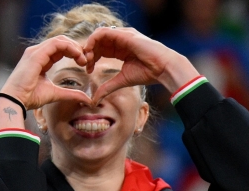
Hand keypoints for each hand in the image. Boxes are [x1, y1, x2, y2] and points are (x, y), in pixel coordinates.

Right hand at [0, 35, 92, 109]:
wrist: (16, 101)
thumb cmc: (30, 97)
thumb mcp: (55, 93)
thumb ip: (70, 94)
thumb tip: (86, 99)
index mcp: (40, 59)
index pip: (60, 49)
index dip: (74, 53)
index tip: (84, 64)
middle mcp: (37, 52)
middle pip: (62, 41)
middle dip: (76, 48)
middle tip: (86, 60)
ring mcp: (35, 52)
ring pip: (60, 40)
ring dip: (75, 47)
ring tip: (83, 58)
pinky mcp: (36, 54)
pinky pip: (57, 44)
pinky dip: (70, 47)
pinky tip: (77, 56)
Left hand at [83, 26, 198, 101]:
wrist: (163, 68)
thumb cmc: (147, 73)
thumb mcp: (121, 80)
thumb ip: (106, 87)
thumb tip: (94, 100)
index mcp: (120, 49)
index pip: (100, 48)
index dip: (91, 58)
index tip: (88, 70)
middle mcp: (121, 40)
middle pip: (97, 41)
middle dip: (88, 52)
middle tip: (86, 65)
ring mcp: (123, 36)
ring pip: (98, 35)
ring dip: (89, 46)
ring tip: (88, 60)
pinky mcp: (124, 35)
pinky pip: (103, 32)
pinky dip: (93, 41)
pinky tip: (91, 53)